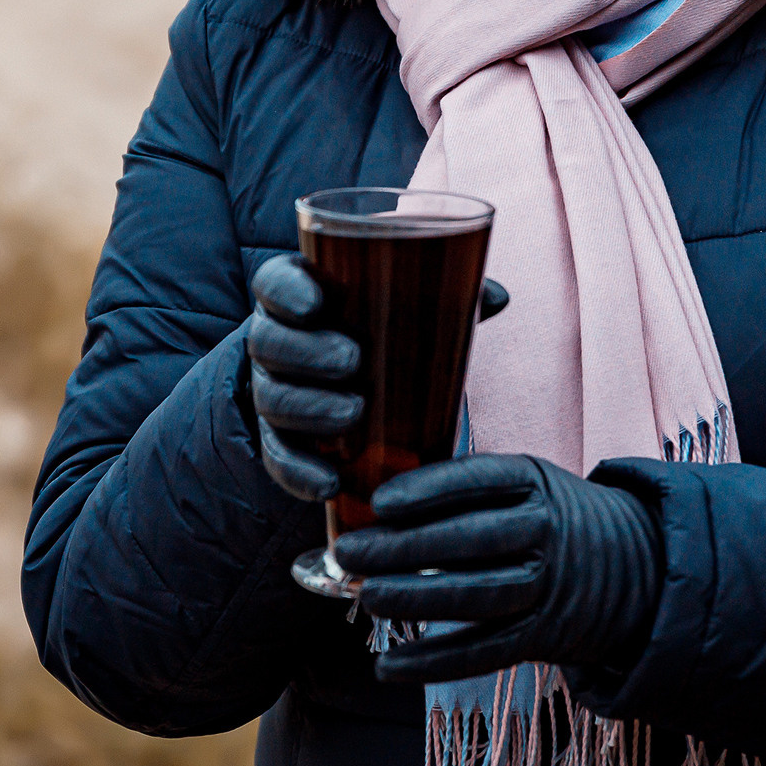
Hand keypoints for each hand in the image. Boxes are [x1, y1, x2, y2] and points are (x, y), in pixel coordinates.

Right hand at [248, 257, 512, 503]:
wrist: (354, 384)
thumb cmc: (382, 331)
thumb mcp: (406, 309)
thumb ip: (445, 298)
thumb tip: (497, 296)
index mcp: (299, 295)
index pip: (274, 283)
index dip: (287, 291)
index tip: (317, 302)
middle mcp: (276, 340)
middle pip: (269, 341)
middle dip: (306, 352)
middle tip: (352, 359)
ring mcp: (273, 392)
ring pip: (272, 399)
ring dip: (308, 407)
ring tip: (352, 413)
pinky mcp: (280, 440)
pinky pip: (279, 458)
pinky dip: (300, 472)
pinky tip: (330, 482)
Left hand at [330, 453, 662, 682]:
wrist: (638, 566)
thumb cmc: (555, 518)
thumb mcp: (529, 484)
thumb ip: (470, 492)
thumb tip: (378, 510)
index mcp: (536, 482)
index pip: (478, 481)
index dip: (427, 490)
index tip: (379, 503)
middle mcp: (546, 531)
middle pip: (470, 540)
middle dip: (403, 548)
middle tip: (350, 552)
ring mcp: (550, 585)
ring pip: (477, 596)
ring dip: (416, 600)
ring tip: (368, 597)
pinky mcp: (546, 635)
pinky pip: (485, 652)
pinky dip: (434, 662)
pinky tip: (389, 665)